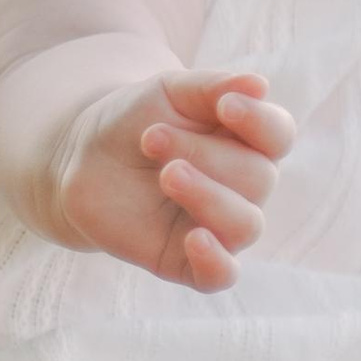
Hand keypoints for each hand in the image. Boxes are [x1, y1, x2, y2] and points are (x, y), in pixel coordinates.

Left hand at [52, 71, 291, 291]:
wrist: (81, 159)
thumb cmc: (133, 121)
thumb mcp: (167, 92)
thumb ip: (211, 87)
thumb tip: (258, 85)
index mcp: (247, 141)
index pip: (279, 135)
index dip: (260, 122)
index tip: (225, 106)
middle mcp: (243, 188)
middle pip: (258, 178)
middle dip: (204, 153)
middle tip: (151, 137)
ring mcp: (219, 227)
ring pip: (246, 225)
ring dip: (208, 196)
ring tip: (167, 174)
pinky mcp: (188, 262)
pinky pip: (221, 275)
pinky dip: (215, 260)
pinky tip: (193, 238)